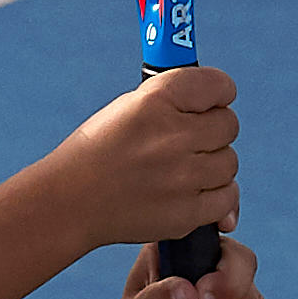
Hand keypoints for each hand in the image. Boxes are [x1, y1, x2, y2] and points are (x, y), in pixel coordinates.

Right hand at [51, 66, 237, 253]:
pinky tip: (190, 194)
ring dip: (212, 166)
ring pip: (229, 163)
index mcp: (156, 99)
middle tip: (187, 142)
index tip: (209, 104)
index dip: (216, 95)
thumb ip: (176, 100)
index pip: (219, 86)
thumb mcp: (130, 107)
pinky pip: (227, 198)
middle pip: (228, 125)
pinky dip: (215, 198)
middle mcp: (171, 136)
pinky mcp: (185, 212)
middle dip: (212, 132)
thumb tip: (224, 101)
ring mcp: (181, 177)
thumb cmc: (100, 151)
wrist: (69, 202)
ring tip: (180, 172)